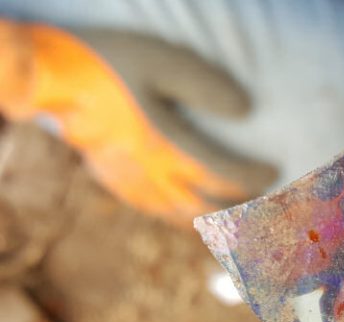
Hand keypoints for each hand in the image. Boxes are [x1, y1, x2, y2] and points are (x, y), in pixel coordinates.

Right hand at [0, 21, 275, 223]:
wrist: (50, 81)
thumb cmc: (110, 65)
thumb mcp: (164, 61)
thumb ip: (207, 87)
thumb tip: (246, 111)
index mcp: (170, 149)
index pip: (225, 175)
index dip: (255, 179)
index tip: (274, 171)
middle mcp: (155, 176)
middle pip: (210, 207)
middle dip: (241, 209)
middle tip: (264, 202)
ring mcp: (135, 185)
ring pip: (185, 216)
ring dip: (216, 219)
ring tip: (239, 216)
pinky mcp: (118, 184)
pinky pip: (160, 213)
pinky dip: (186, 218)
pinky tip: (194, 214)